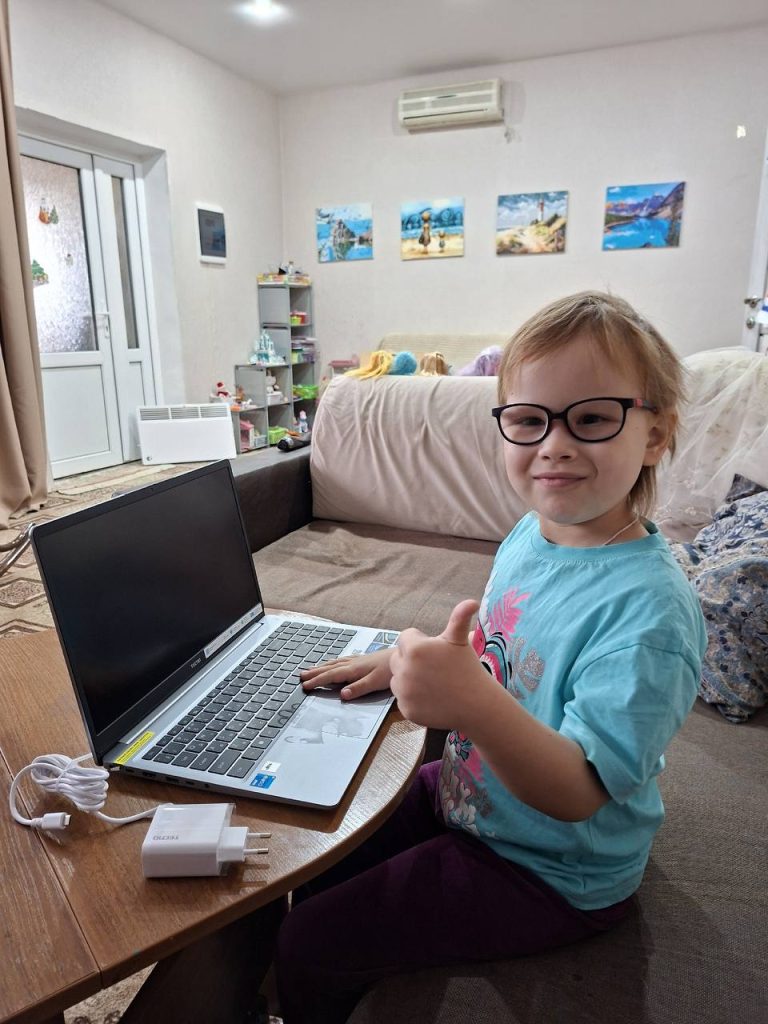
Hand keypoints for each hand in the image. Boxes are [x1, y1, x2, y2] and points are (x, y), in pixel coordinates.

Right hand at [300, 648, 391, 700]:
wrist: (405, 657)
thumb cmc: (391, 670)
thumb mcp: (375, 682)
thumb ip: (359, 688)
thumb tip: (342, 695)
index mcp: (354, 670)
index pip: (331, 675)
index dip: (317, 680)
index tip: (304, 685)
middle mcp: (353, 663)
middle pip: (330, 668)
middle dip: (315, 672)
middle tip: (300, 676)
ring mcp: (358, 660)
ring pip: (335, 663)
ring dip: (322, 666)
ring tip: (311, 668)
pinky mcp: (364, 659)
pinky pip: (343, 660)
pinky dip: (334, 662)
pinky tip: (334, 662)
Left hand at [389, 600, 491, 729]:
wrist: (476, 704)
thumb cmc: (468, 668)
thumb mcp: (460, 641)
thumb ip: (459, 618)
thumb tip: (472, 601)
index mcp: (414, 648)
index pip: (406, 638)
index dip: (421, 643)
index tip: (437, 652)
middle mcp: (403, 669)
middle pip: (397, 658)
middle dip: (411, 661)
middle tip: (434, 668)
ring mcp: (403, 691)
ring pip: (397, 679)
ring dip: (409, 679)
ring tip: (432, 682)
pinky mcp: (405, 709)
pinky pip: (402, 698)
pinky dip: (412, 698)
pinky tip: (431, 697)